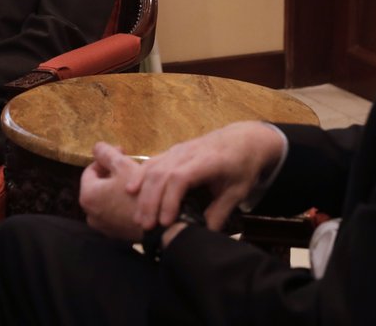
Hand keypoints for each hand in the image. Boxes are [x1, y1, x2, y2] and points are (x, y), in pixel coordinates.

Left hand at [79, 142, 144, 241]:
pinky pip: (114, 213)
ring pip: (106, 199)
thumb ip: (107, 153)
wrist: (158, 226)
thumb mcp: (124, 166)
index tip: (122, 153)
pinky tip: (135, 199)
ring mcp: (102, 226)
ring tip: (133, 182)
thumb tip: (96, 146)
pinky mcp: (114, 233)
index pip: (90, 170)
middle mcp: (89, 213)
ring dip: (116, 189)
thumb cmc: (139, 193)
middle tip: (128, 166)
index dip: (106, 158)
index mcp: (88, 196)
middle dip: (112, 173)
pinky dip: (120, 203)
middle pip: (98, 185)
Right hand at [131, 121, 285, 231]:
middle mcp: (189, 152)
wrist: (244, 139)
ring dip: (143, 193)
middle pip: (162, 174)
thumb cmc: (243, 165)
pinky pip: (152, 161)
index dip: (170, 200)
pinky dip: (140, 176)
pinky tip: (131, 191)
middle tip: (147, 226)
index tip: (166, 222)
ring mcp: (178, 150)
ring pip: (153, 167)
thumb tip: (203, 236)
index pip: (181, 177)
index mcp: (208, 161)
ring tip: (139, 217)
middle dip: (151, 201)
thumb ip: (220, 212)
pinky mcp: (172, 151)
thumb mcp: (238, 191)